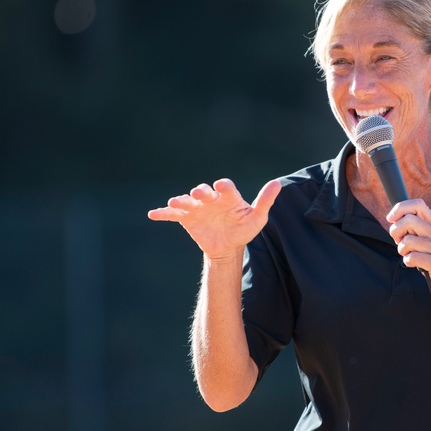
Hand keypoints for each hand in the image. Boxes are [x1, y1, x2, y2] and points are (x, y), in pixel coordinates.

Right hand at [148, 178, 281, 261]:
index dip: (223, 186)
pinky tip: (152, 214)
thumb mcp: (257, 219)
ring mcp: (197, 208)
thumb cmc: (243, 229)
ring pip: (187, 201)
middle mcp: (211, 199)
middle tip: (198, 194)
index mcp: (228, 197)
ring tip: (175, 203)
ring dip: (181, 201)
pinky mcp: (186, 218)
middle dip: (201, 192)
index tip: (221, 186)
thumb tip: (277, 183)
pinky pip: (173, 215)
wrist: (227, 246)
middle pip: (204, 192)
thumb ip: (265, 202)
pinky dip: (163, 213)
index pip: (226, 188)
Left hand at [386, 199, 430, 303]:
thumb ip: (414, 229)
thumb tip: (393, 220)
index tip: (391, 219)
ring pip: (408, 241)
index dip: (400, 208)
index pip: (418, 204)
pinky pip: (412, 257)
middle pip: (409, 220)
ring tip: (409, 255)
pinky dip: (408, 262)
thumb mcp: (427, 239)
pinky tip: (414, 264)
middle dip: (396, 231)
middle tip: (399, 241)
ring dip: (402, 250)